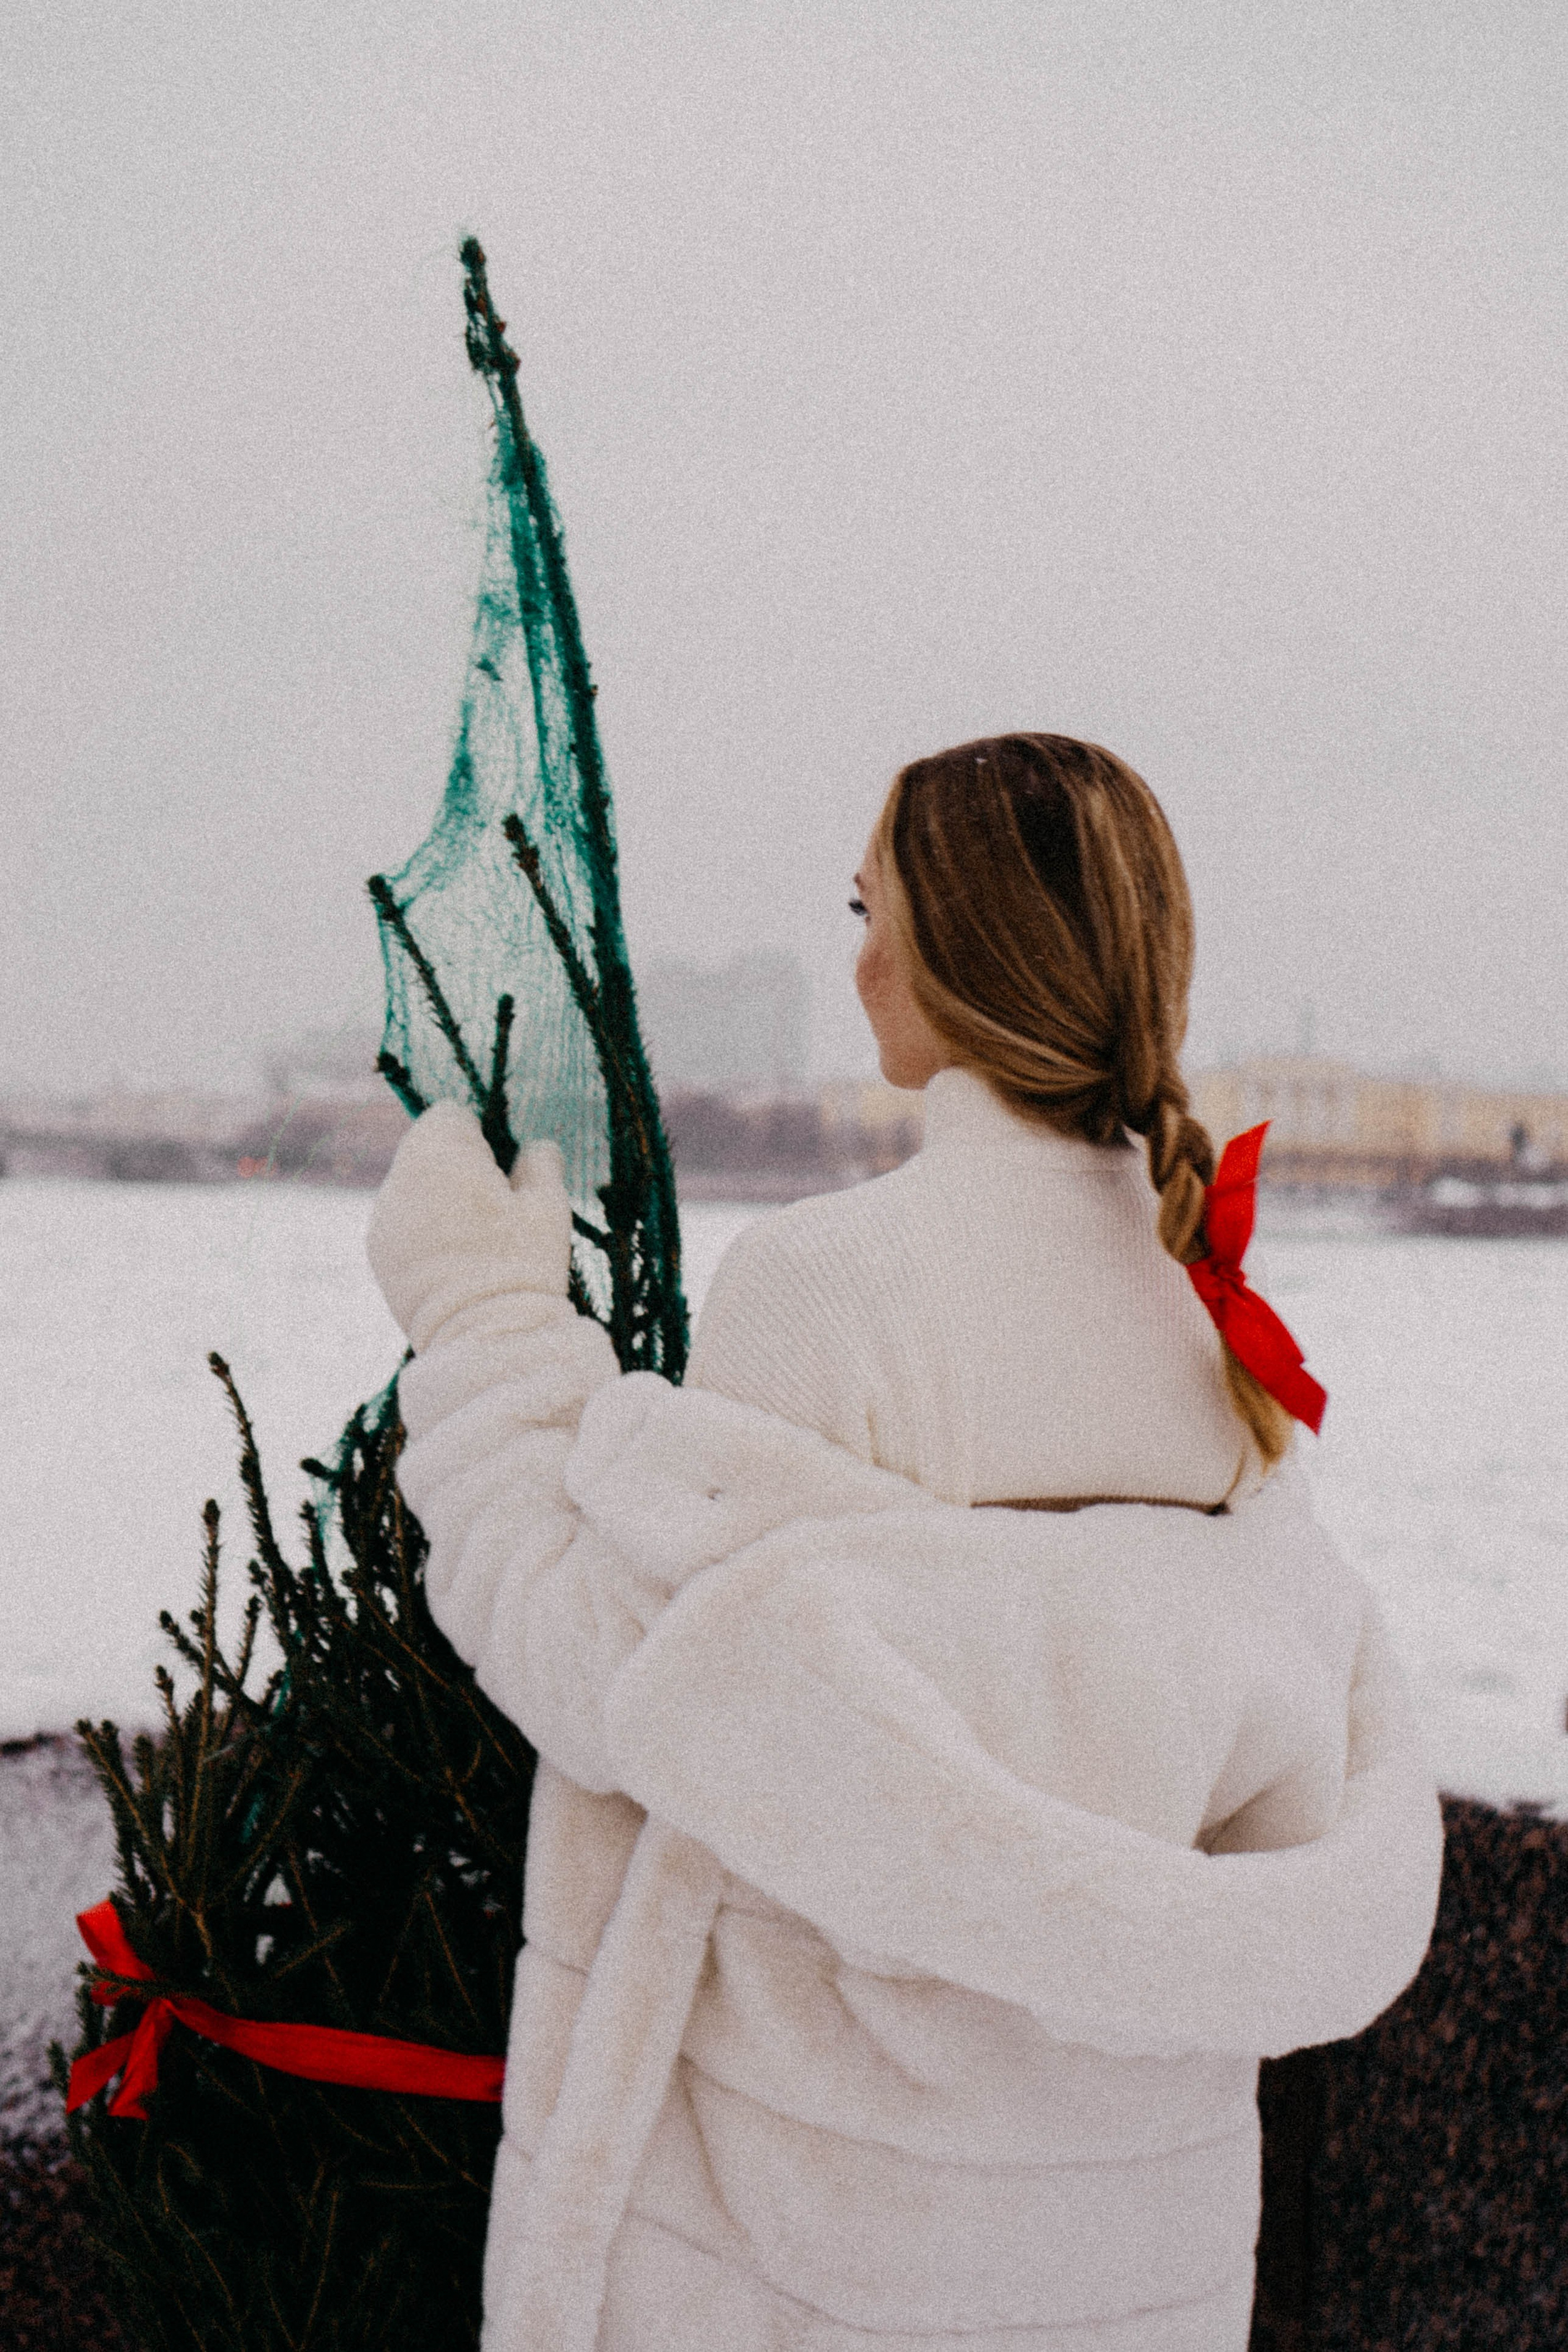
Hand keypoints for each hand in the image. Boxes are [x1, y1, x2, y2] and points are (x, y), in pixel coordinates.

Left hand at [367, 1102, 572, 1349]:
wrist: (483, 1335)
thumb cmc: (521, 1262)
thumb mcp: (549, 1204)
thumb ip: (541, 1162)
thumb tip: (535, 1147)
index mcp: (439, 1154)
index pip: (450, 1114)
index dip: (481, 1135)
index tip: (502, 1168)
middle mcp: (398, 1179)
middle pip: (426, 1149)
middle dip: (457, 1165)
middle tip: (492, 1205)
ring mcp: (383, 1218)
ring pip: (411, 1185)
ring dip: (438, 1197)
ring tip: (473, 1236)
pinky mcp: (377, 1253)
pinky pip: (401, 1221)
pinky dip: (422, 1228)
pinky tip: (452, 1258)